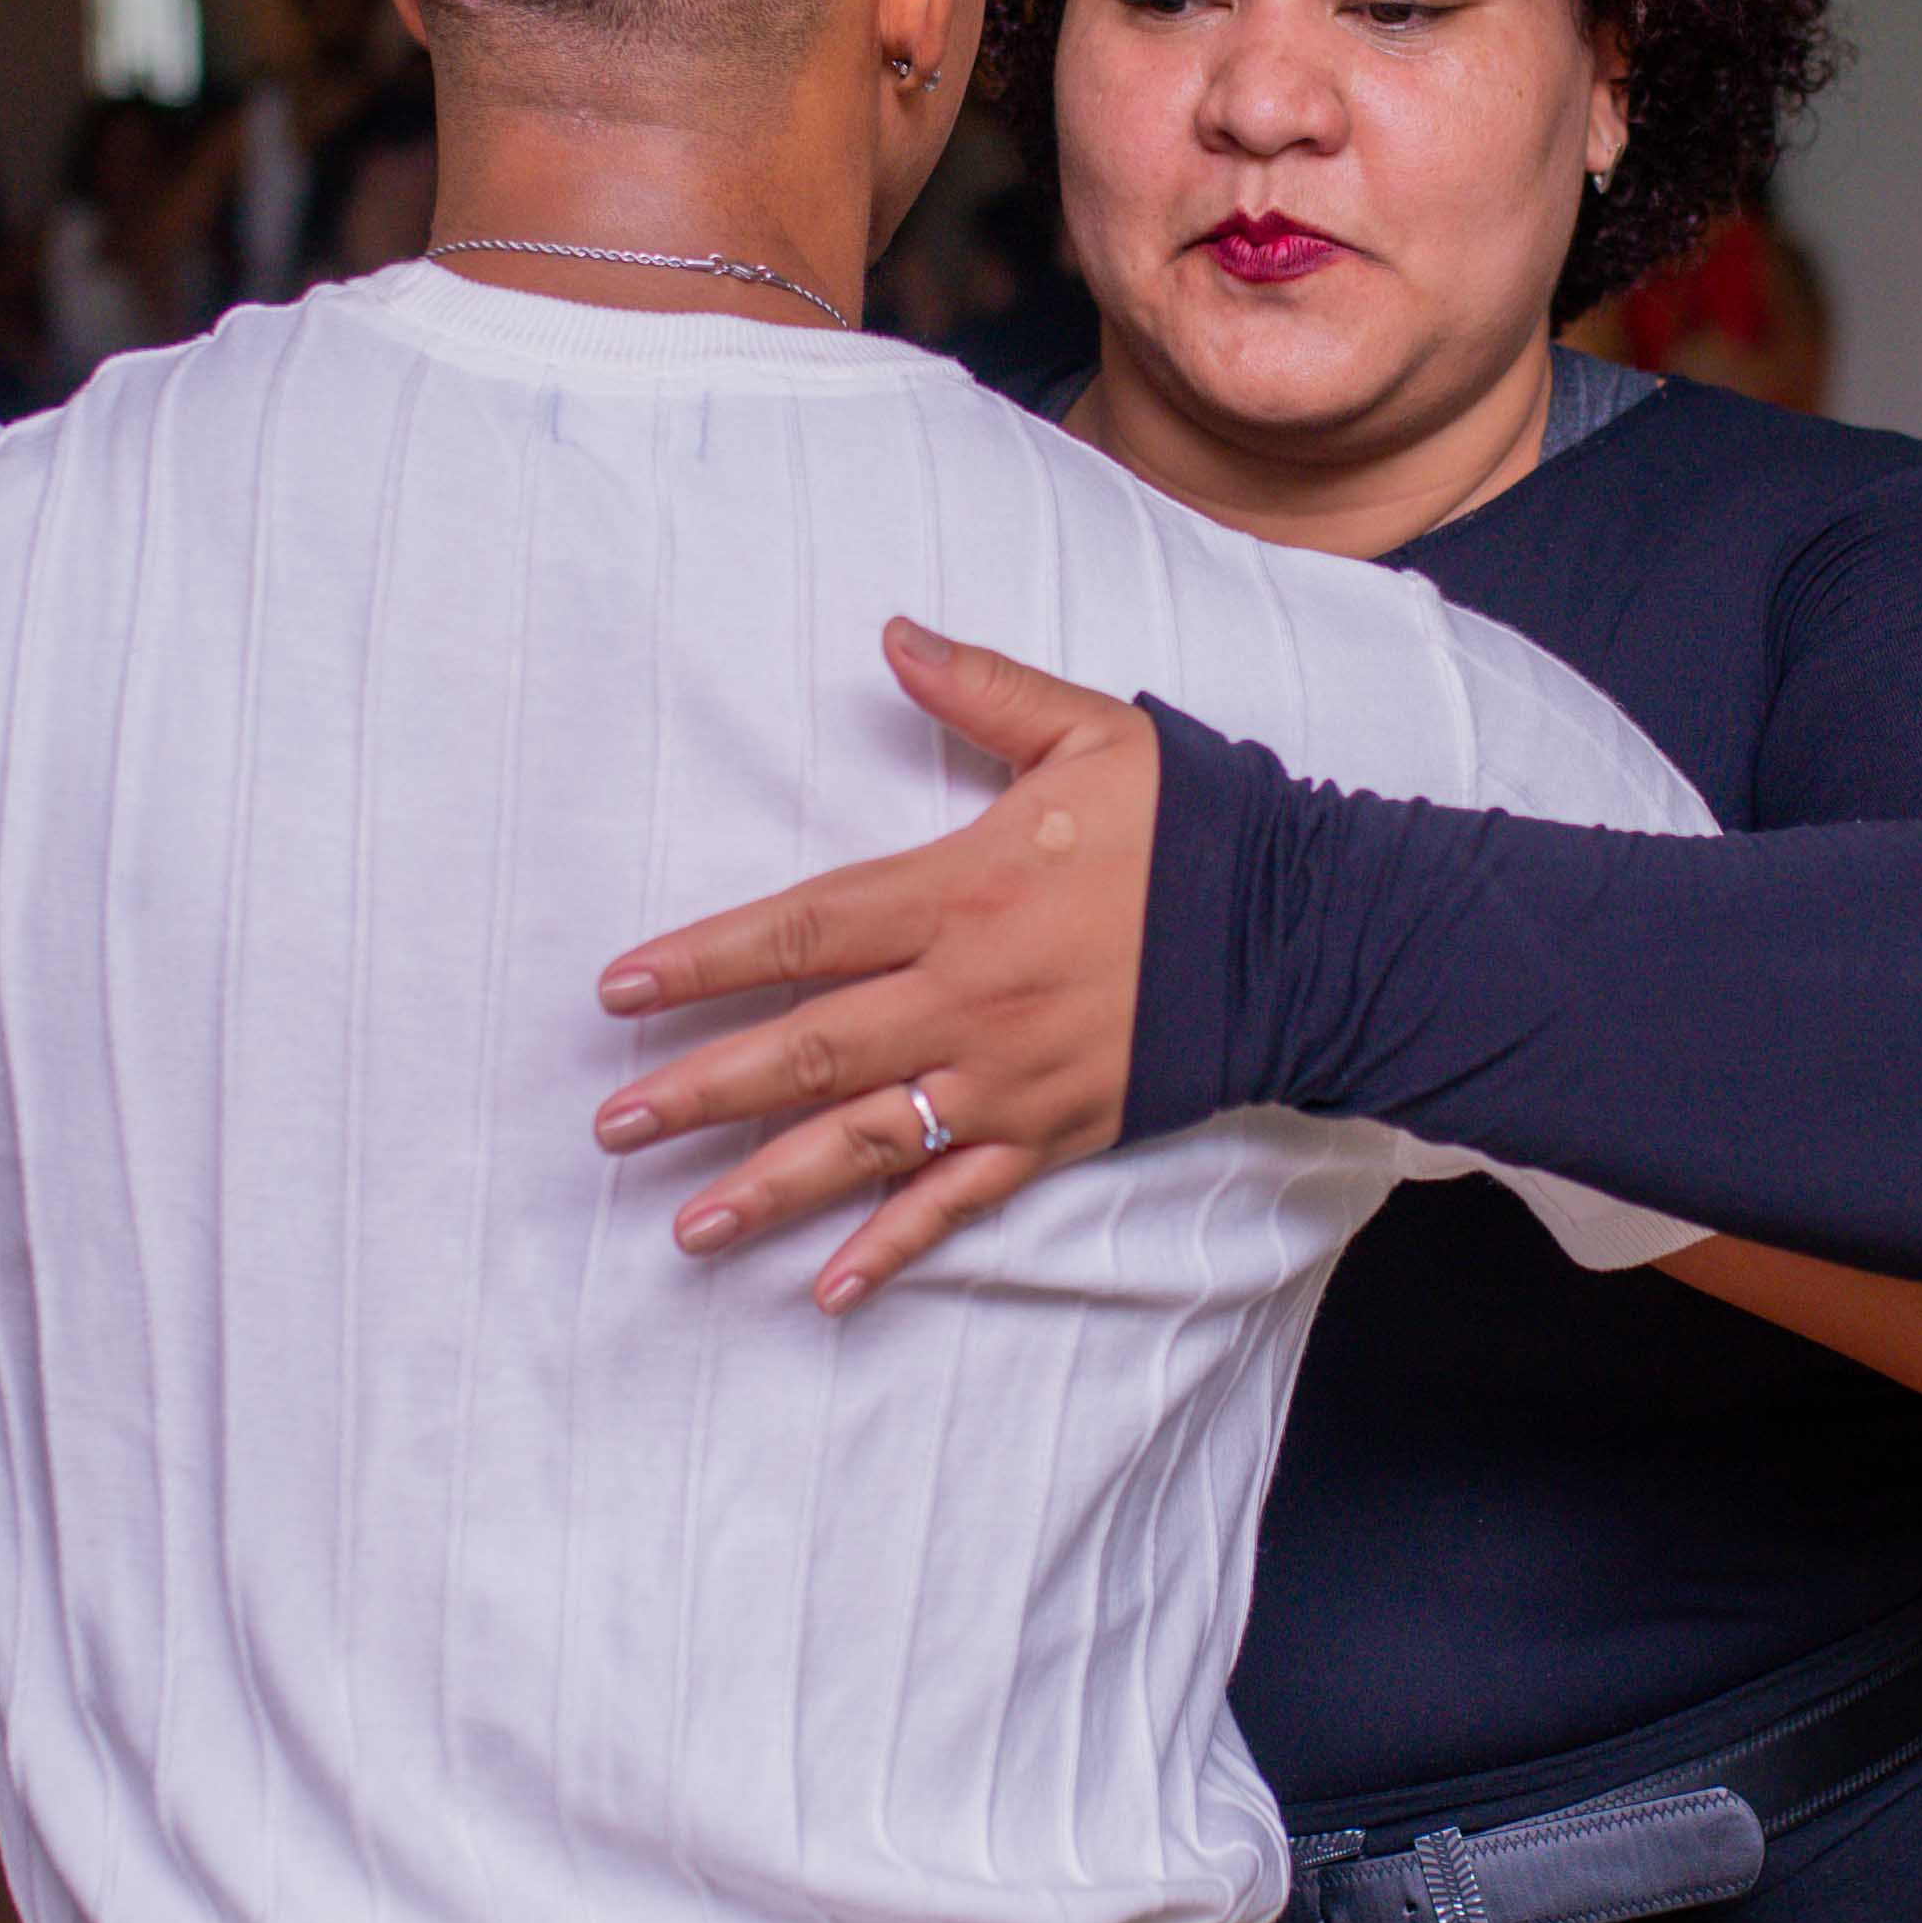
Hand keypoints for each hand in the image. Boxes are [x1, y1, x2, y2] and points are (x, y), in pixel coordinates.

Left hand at [592, 621, 1159, 1309]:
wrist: (1309, 931)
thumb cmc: (1196, 825)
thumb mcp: (1092, 733)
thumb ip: (981, 690)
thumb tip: (890, 633)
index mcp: (961, 894)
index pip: (802, 930)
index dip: (704, 961)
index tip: (619, 990)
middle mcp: (968, 997)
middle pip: (808, 1050)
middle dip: (701, 1091)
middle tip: (612, 1125)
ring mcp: (1007, 1077)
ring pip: (866, 1141)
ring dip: (769, 1186)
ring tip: (683, 1226)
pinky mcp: (1054, 1131)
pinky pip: (960, 1201)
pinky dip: (893, 1247)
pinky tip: (827, 1289)